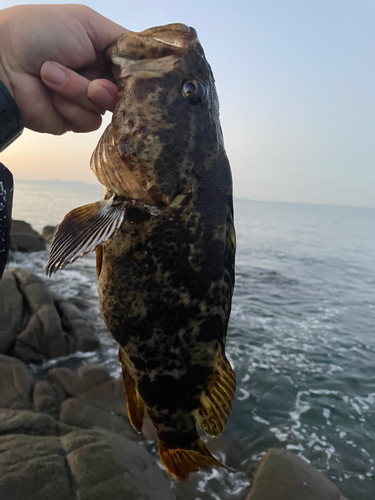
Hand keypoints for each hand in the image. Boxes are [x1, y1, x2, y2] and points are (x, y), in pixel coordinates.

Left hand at [0, 4, 126, 134]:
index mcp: (102, 53)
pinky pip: (88, 122)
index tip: (131, 74)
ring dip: (78, 91)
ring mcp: (85, 100)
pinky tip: (51, 94)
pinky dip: (70, 107)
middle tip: (92, 81)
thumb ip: (123, 40)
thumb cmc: (40, 33)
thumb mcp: (87, 23)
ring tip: (52, 75)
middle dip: (106, 87)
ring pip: (105, 109)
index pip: (133, 69)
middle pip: (124, 93)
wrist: (4, 62)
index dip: (135, 74)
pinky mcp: (73, 120)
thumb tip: (149, 56)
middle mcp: (97, 77)